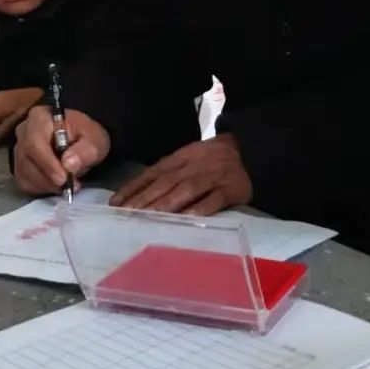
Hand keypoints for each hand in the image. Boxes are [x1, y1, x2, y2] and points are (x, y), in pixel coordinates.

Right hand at [13, 105, 109, 193]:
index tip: (63, 178)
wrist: (80, 138)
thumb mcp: (95, 139)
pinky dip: (41, 188)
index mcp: (40, 118)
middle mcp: (23, 132)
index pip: (35, 143)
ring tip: (67, 185)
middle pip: (27, 160)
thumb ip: (85, 150)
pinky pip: (24, 182)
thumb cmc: (85, 135)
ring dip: (47, 185)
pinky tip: (56, 186)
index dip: (47, 164)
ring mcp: (18, 149)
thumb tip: (68, 165)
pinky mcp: (19, 165)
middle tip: (70, 186)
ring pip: (24, 173)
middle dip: (48, 178)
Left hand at [111, 134, 251, 216]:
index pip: (153, 172)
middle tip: (126, 215)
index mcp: (183, 156)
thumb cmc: (217, 158)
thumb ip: (170, 172)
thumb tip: (140, 192)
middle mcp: (195, 165)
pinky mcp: (232, 188)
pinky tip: (187, 218)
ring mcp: (213, 176)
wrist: (254, 149)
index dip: (134, 187)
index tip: (115, 204)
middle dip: (144, 199)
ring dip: (166, 204)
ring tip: (149, 218)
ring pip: (186, 189)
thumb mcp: (191, 157)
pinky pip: (214, 199)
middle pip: (166, 182)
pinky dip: (200, 208)